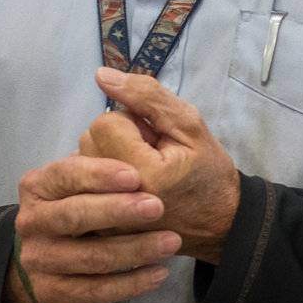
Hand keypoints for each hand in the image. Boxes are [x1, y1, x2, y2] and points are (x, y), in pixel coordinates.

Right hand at [9, 153, 175, 302]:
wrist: (54, 257)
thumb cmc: (82, 204)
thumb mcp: (85, 176)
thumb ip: (103, 154)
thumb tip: (135, 119)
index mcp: (37, 186)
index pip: (65, 175)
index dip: (100, 175)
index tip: (136, 176)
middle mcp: (31, 222)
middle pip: (75, 217)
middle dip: (118, 212)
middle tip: (158, 207)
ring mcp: (39, 260)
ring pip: (91, 258)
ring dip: (134, 250)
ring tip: (171, 242)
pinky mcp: (53, 292)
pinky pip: (96, 291)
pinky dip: (130, 284)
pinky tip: (159, 273)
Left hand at [78, 68, 241, 264]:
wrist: (219, 224)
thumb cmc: (208, 174)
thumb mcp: (190, 126)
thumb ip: (146, 96)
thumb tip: (102, 75)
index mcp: (140, 174)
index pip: (106, 123)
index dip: (133, 123)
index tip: (157, 141)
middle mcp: (114, 199)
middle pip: (90, 139)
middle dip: (118, 138)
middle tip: (151, 156)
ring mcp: (103, 218)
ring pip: (83, 158)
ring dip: (108, 155)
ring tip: (140, 172)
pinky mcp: (98, 227)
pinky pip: (83, 183)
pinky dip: (101, 177)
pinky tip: (124, 186)